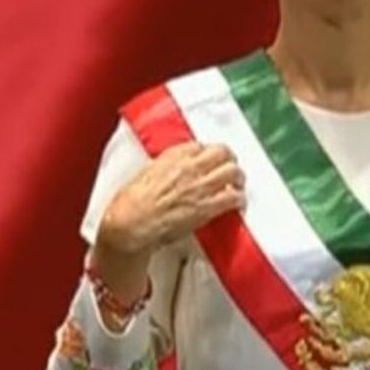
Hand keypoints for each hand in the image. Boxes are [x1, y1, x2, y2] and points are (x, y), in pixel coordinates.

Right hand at [97, 141, 246, 255]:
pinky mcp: (206, 207)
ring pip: (233, 172)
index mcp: (172, 156)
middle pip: (222, 152)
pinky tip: (238, 203)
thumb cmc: (131, 203)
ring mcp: (200, 186)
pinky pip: (233, 197)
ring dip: (238, 178)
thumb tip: (175, 168)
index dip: (207, 153)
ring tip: (237, 184)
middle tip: (230, 167)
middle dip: (228, 159)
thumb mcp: (146, 173)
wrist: (130, 224)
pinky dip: (239, 199)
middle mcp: (189, 167)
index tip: (209, 160)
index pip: (200, 145)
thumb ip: (166, 166)